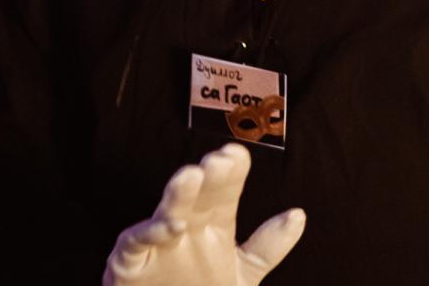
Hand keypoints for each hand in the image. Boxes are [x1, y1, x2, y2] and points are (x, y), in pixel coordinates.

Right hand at [103, 142, 305, 284]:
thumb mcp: (242, 276)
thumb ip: (268, 247)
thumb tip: (299, 214)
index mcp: (214, 224)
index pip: (225, 191)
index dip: (232, 172)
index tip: (238, 154)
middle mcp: (187, 226)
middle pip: (199, 196)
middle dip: (208, 178)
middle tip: (219, 160)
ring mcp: (158, 243)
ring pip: (169, 211)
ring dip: (179, 195)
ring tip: (191, 177)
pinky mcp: (129, 263)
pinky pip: (136, 242)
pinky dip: (151, 232)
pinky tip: (171, 226)